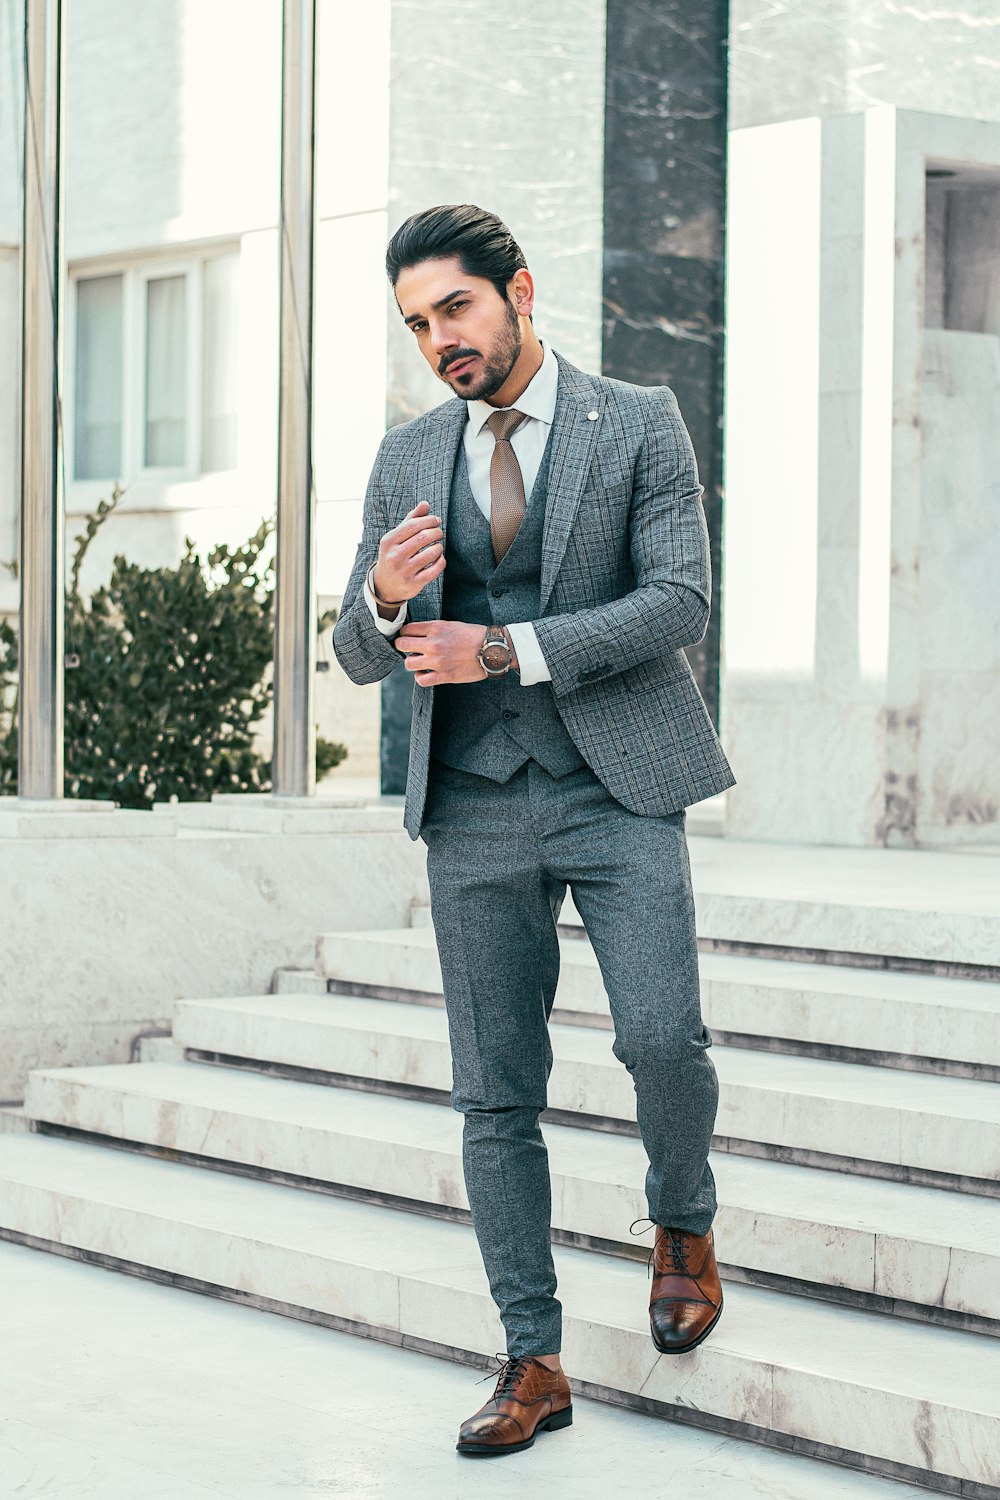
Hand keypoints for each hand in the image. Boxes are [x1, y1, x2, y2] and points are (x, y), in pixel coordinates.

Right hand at [372, 501, 444, 605]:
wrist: (385, 584)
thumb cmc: (394, 554)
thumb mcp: (397, 537)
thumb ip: (411, 520)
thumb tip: (425, 504)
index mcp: (389, 541)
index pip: (413, 525)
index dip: (428, 520)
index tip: (436, 520)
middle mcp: (394, 556)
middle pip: (423, 537)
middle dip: (436, 532)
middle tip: (439, 533)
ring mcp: (404, 571)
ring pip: (431, 554)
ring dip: (439, 547)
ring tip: (438, 546)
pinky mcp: (413, 583)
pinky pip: (434, 570)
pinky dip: (441, 562)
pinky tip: (439, 558)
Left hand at [395, 621, 513, 686]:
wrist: (492, 650)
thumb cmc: (474, 636)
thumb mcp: (452, 625)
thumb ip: (434, 629)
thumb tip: (417, 635)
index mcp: (436, 628)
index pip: (406, 629)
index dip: (405, 634)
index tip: (408, 638)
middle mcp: (434, 643)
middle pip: (402, 644)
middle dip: (402, 646)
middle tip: (408, 649)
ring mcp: (438, 661)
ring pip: (408, 663)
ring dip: (412, 663)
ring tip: (419, 662)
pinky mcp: (444, 675)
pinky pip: (421, 680)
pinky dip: (420, 677)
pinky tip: (424, 673)